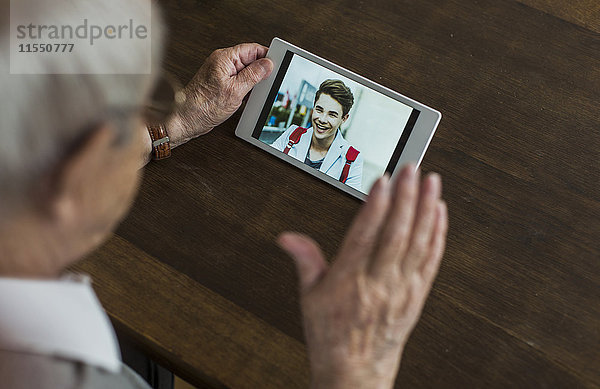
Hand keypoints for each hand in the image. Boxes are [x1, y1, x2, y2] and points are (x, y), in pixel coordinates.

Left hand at [166, 43, 272, 146]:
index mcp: (224, 58)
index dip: (266, 56)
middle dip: (260, 72)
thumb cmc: (203, 106)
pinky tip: (244, 99)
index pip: (252, 49)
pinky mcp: (221, 85)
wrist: (186, 120)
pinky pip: (239, 83)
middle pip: (250, 60)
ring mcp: (221, 74)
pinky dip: (245, 90)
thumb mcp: (235, 90)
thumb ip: (253, 75)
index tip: (277, 65)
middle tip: (263, 84)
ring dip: (252, 83)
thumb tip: (267, 64)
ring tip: (249, 94)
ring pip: (245, 73)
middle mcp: (222, 63)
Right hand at [278, 165, 447, 388]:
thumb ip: (304, 261)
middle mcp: (378, 284)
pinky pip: (431, 261)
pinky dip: (438, 235)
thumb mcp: (309, 298)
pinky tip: (439, 214)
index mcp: (349, 281)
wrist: (355, 373)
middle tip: (411, 169)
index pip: (365, 235)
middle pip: (397, 234)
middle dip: (406, 197)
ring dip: (426, 209)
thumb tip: (288, 238)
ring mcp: (401, 290)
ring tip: (431, 182)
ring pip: (418, 243)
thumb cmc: (332, 336)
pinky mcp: (416, 296)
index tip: (383, 181)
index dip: (375, 206)